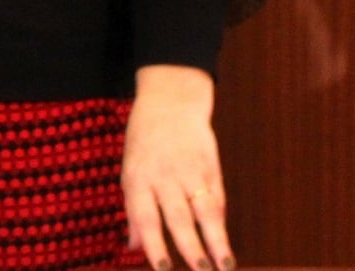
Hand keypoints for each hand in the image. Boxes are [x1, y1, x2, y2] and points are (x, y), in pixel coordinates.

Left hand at [122, 65, 232, 270]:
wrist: (171, 101)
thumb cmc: (144, 142)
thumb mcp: (129, 170)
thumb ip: (133, 210)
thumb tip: (132, 247)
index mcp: (137, 177)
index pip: (146, 217)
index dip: (154, 245)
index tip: (164, 269)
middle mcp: (164, 175)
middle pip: (179, 217)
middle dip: (191, 248)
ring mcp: (190, 170)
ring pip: (205, 210)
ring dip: (216, 241)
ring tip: (225, 266)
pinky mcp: (210, 166)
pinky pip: (217, 198)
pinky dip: (221, 222)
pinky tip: (224, 244)